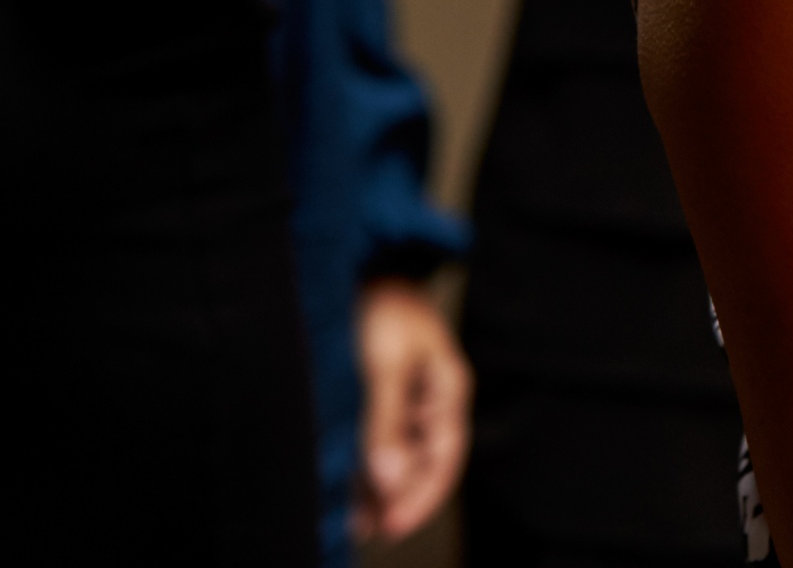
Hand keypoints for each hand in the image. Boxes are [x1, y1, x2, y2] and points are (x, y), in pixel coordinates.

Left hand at [352, 277, 471, 543]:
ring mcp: (404, 398)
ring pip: (399, 457)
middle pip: (423, 462)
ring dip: (379, 491)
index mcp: (447, 388)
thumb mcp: (386, 365)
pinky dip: (363, 471)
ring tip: (353, 523)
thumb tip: (390, 481)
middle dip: (400, 499)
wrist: (353, 262)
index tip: (394, 525)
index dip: (423, 495)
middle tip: (373, 530)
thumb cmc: (380, 305)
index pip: (445, 455)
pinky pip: (377, 444)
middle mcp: (428, 399)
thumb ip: (388, 424)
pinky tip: (345, 493)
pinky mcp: (377, 395)